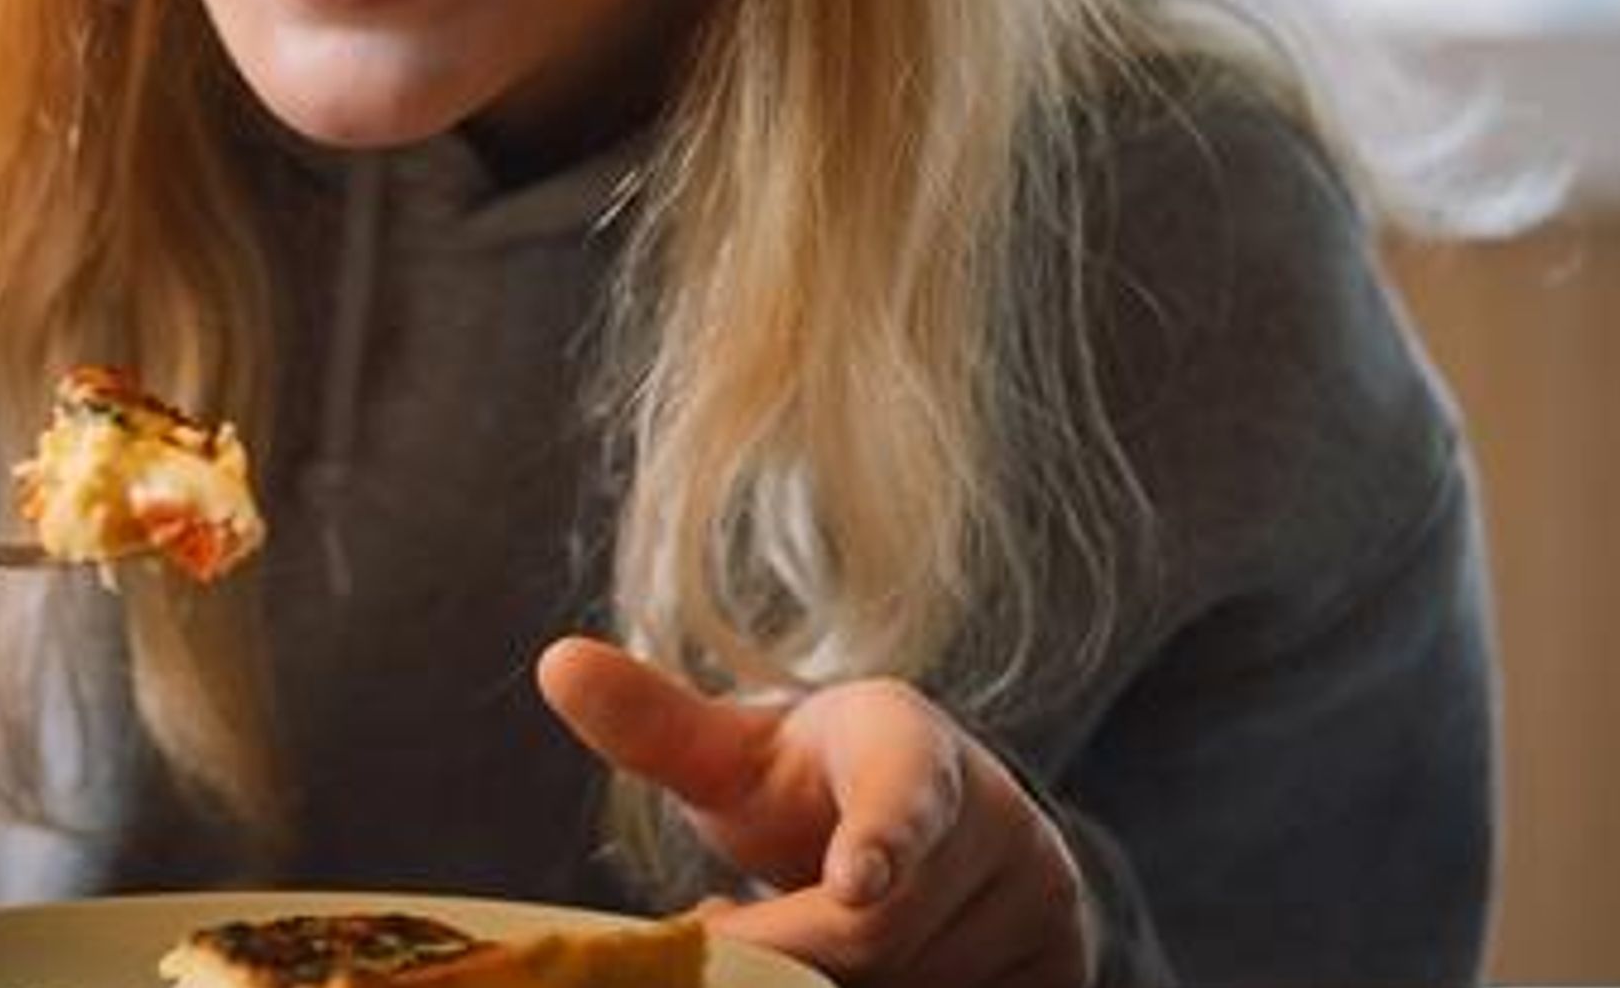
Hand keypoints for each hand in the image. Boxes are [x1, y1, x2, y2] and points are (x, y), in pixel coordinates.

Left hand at [536, 637, 1091, 987]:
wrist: (922, 825)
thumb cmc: (807, 787)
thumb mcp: (733, 759)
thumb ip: (653, 725)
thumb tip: (556, 662)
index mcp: (908, 740)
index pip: (901, 788)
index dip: (884, 834)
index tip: (857, 878)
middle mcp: (998, 813)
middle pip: (875, 935)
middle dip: (791, 949)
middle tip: (726, 935)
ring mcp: (1044, 894)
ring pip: (916, 986)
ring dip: (838, 987)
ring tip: (806, 937)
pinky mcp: (1063, 963)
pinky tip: (861, 976)